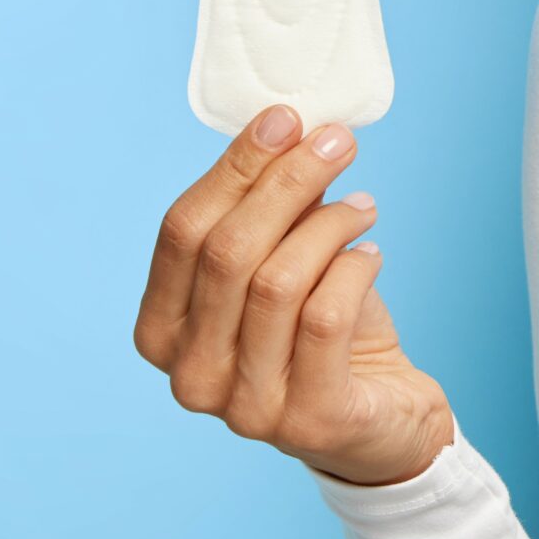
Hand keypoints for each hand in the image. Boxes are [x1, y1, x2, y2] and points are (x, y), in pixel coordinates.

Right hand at [135, 104, 456, 486]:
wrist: (377, 419)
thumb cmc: (322, 332)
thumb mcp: (286, 263)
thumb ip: (275, 210)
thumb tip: (291, 128)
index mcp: (161, 331)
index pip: (182, 232)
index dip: (233, 167)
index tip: (285, 117)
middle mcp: (188, 376)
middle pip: (228, 251)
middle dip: (287, 180)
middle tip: (338, 140)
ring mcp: (241, 407)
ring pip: (278, 281)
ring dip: (330, 223)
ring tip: (363, 207)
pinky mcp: (306, 421)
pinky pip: (326, 317)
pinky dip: (353, 268)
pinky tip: (371, 255)